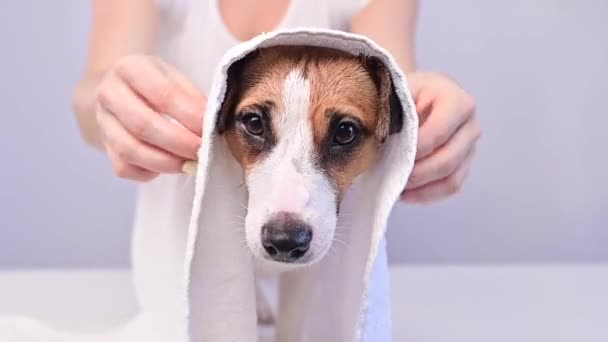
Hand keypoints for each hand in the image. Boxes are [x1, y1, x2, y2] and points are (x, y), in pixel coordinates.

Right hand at [95, 55, 205, 180]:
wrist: (118, 89)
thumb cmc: (155, 84)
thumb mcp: (175, 78)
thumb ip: (192, 98)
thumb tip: (211, 123)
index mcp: (130, 68)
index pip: (162, 94)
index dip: (188, 116)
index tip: (208, 129)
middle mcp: (109, 94)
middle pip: (143, 125)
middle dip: (178, 143)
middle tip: (202, 151)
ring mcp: (103, 122)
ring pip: (130, 151)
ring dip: (165, 162)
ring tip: (190, 163)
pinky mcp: (105, 147)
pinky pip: (124, 168)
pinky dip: (149, 172)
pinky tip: (168, 165)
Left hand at [402, 71, 480, 203]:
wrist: (417, 95)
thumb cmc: (405, 93)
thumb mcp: (396, 92)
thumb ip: (391, 112)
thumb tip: (378, 138)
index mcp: (457, 101)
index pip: (437, 133)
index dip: (412, 150)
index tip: (389, 156)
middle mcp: (470, 126)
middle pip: (447, 161)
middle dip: (416, 173)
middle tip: (390, 176)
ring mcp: (470, 148)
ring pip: (451, 179)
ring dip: (421, 188)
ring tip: (396, 186)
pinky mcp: (464, 165)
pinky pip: (450, 188)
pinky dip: (427, 194)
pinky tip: (406, 192)